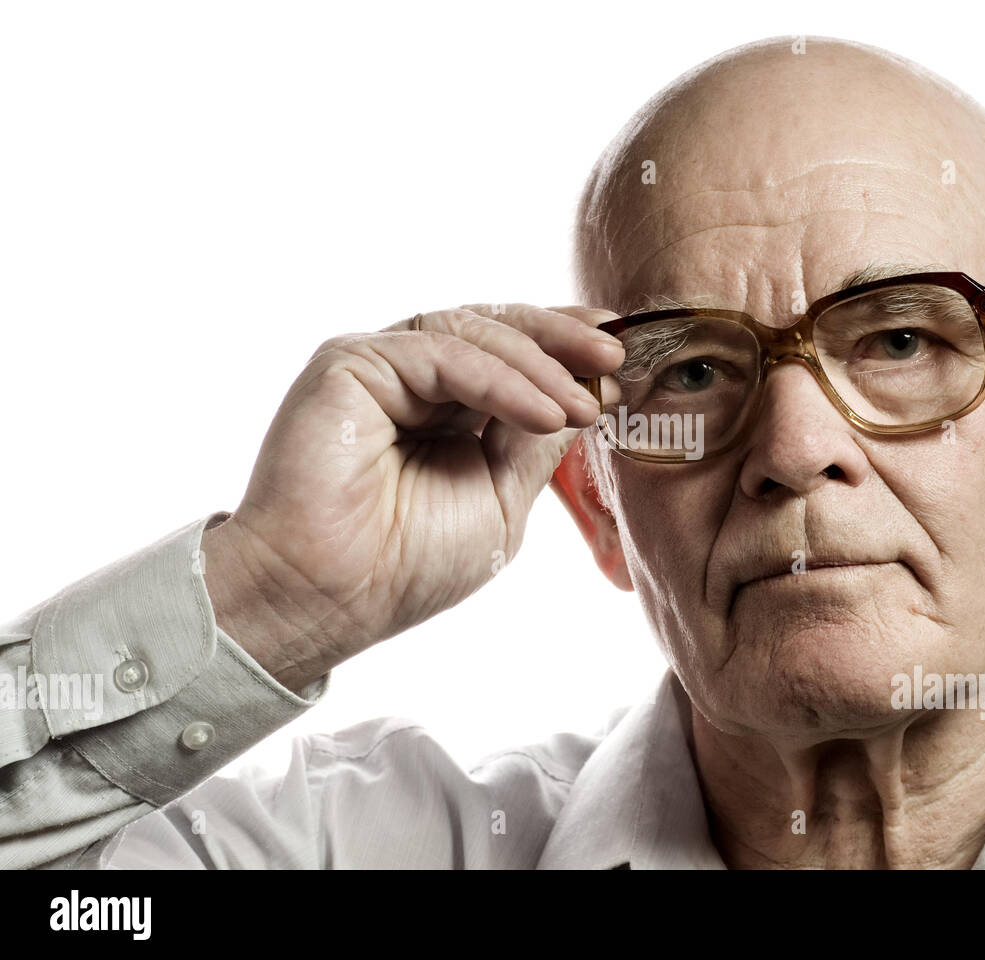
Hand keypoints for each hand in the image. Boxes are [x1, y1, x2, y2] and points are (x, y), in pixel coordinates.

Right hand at [202, 304, 621, 690]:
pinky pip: (442, 354)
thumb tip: (593, 393)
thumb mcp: (498, 499)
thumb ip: (537, 444)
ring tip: (589, 400)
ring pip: (473, 331)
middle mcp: (409, 378)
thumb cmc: (403, 566)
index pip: (512, 357)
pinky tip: (546, 413)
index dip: (566, 351)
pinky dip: (501, 380)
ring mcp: (379, 365)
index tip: (622, 360)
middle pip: (496, 329)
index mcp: (443, 408)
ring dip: (541, 361)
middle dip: (563, 338)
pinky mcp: (352, 363)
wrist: (325, 600)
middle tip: (617, 352)